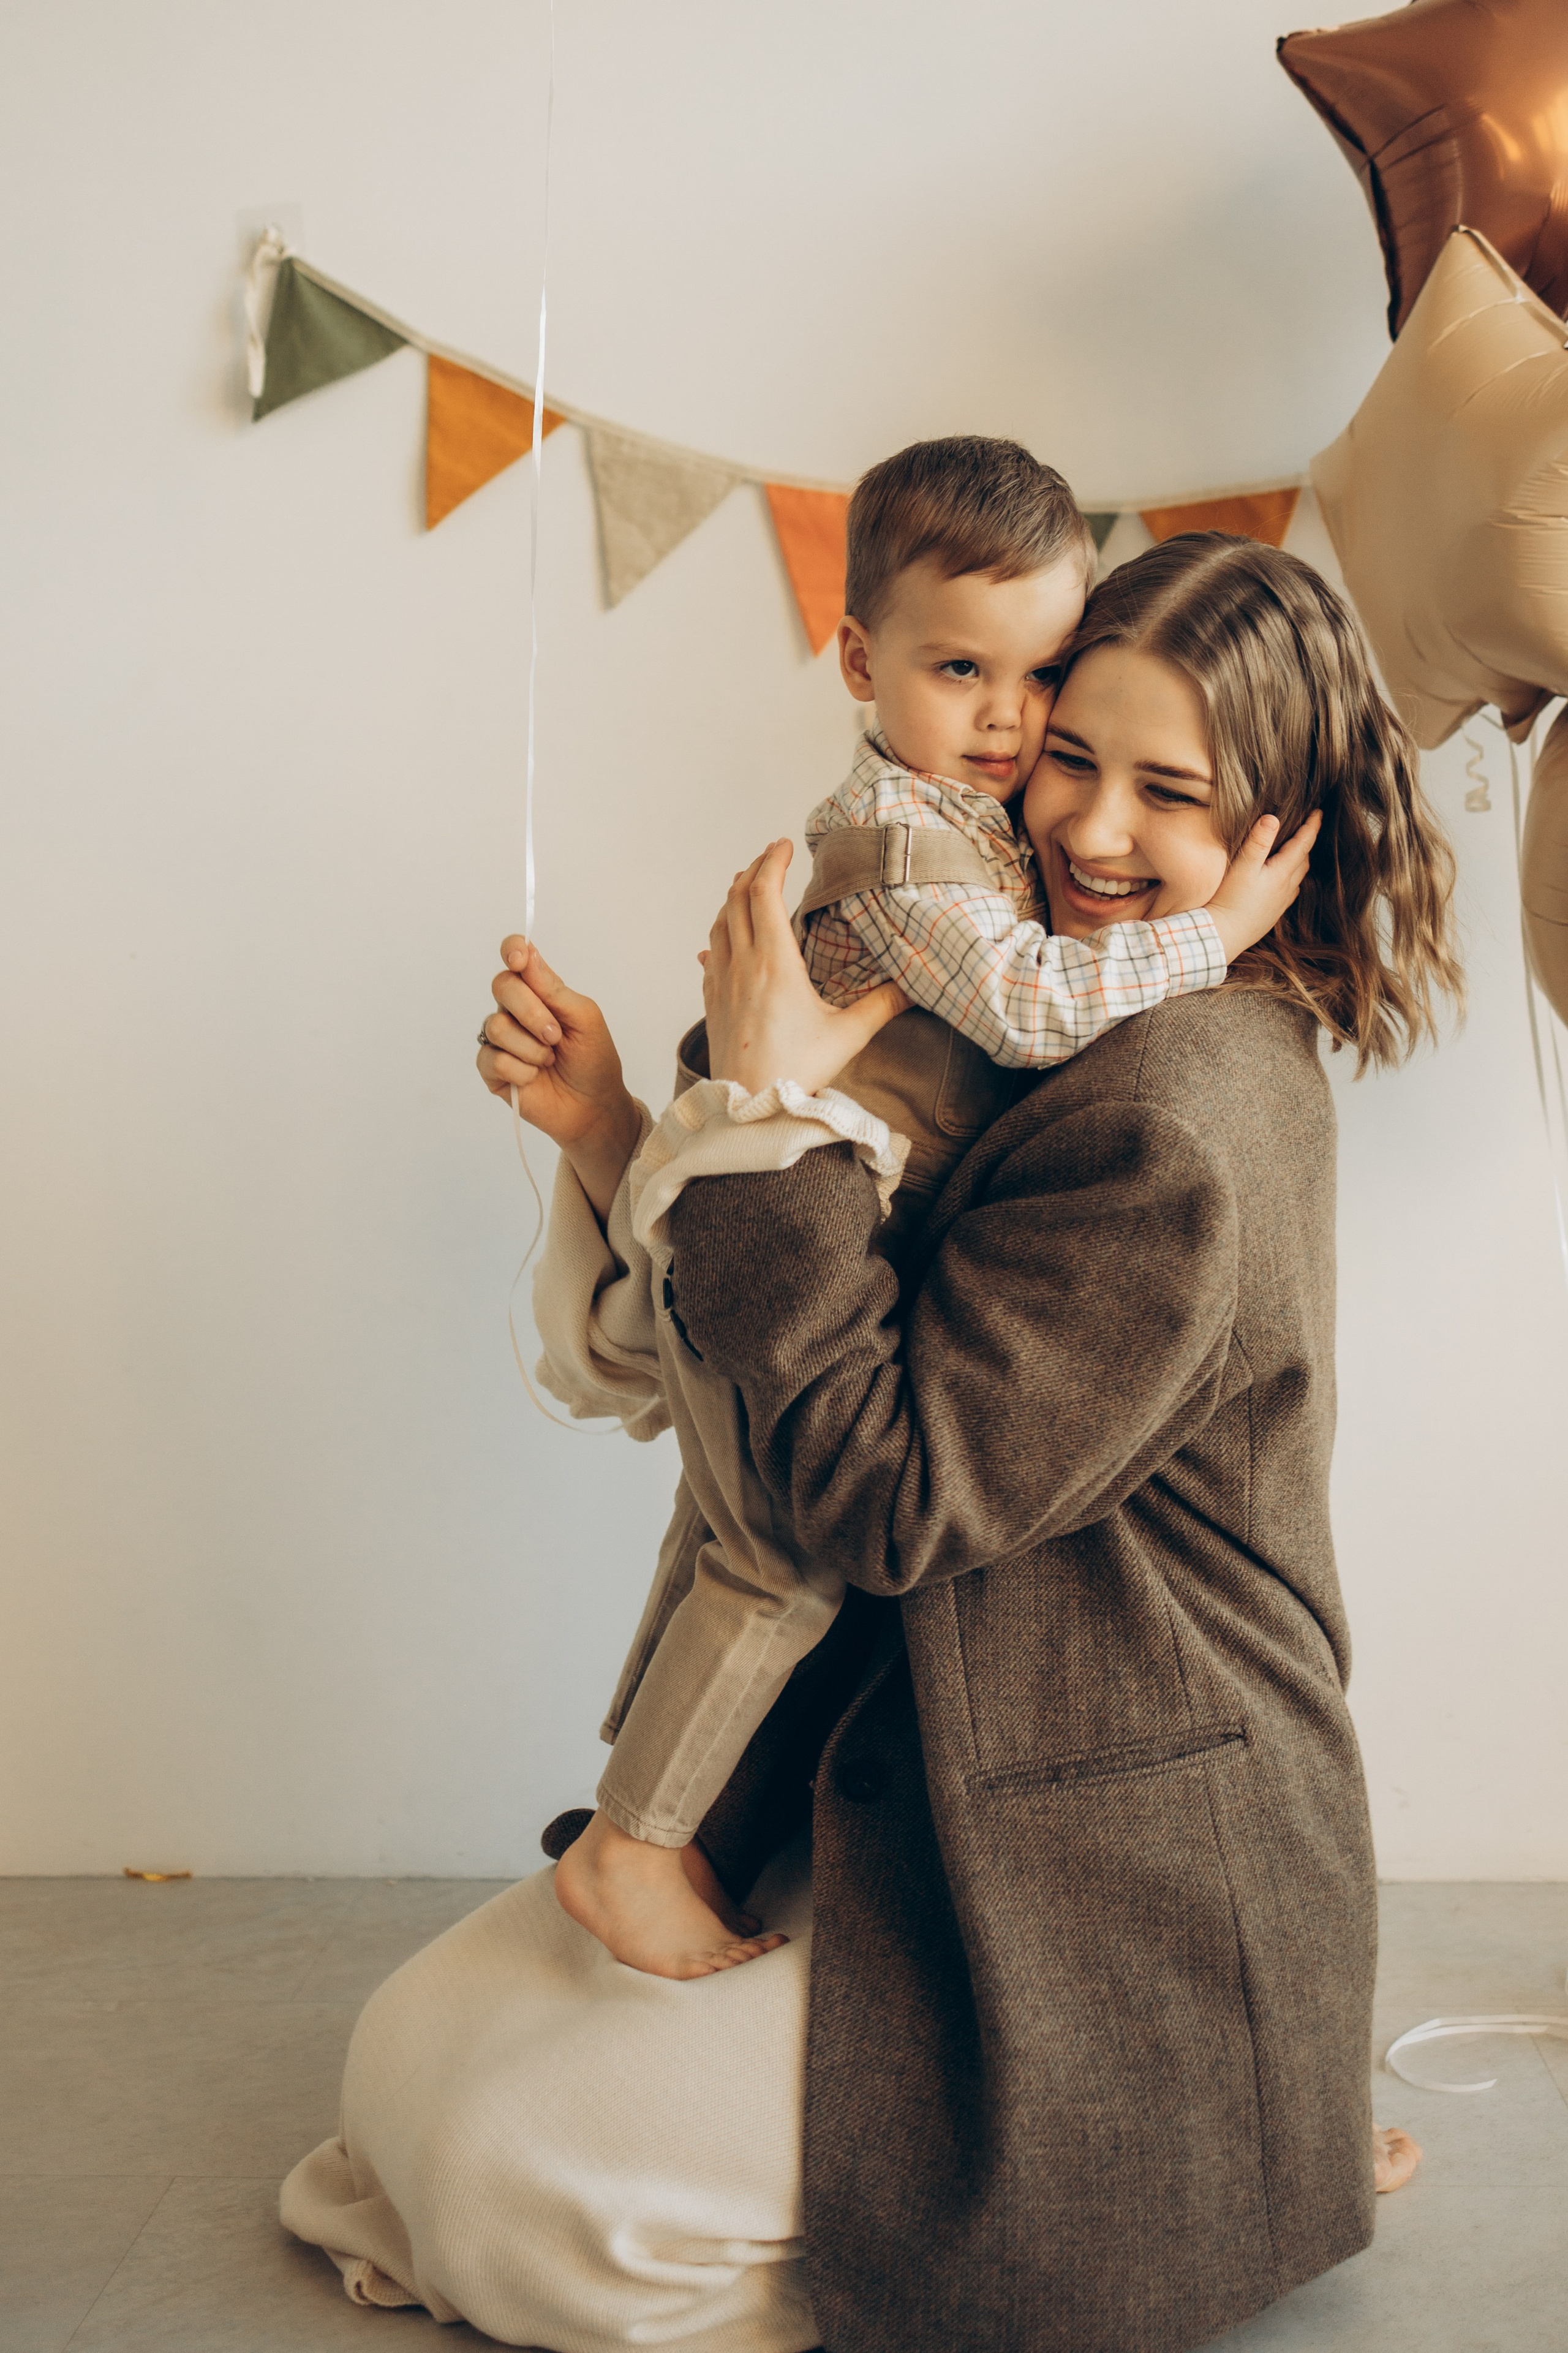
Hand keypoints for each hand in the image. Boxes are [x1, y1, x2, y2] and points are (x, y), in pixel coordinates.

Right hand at [478, 939, 641, 1220]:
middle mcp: (515, 1010)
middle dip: (532, 1011)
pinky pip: (492, 1058)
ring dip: (531, 1047)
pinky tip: (533, 1078)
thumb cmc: (594, 1060)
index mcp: (540, 991)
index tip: (520, 959)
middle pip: (502, 985)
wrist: (593, 1106)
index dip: (512, 950)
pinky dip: (520, 1069)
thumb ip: (554, 988)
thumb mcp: (584, 1018)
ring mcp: (501, 1039)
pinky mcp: (492, 1068)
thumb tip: (527, 955)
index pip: (516, 956)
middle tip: (556, 1036)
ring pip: (496, 1025)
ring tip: (549, 1060)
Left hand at [702, 842, 907, 1094]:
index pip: (764, 893)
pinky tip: (718, 945)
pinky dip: (718, 939)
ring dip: (732, 900)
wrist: (749, 1110)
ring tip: (746, 887)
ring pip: (719, 925)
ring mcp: (720, 984)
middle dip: (752, 871)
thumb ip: (883, 1005)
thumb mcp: (848, 1036)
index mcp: (774, 962)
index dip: (773, 862)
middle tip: (770, 858)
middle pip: (736, 900)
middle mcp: (741, 965)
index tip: (785, 845)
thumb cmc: (795, 1073)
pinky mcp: (712, 1005)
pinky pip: (710, 959)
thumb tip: (916, 984)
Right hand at [1204, 809, 1322, 964]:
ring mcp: (1281, 901)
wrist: (1224, 935)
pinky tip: (1283, 880)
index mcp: (1282, 872)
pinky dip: (1291, 878)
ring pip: (1298, 876)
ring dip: (1300, 860)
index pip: (1303, 843)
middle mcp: (1287, 887)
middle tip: (1306, 827)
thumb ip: (1258, 842)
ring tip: (1296, 850)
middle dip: (1307, 842)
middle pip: (1304, 859)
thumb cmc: (1231, 900)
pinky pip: (1290, 891)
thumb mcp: (1242, 867)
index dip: (1312, 826)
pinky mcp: (1273, 913)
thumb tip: (1273, 818)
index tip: (1319, 812)